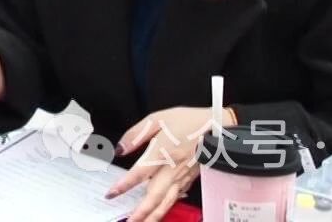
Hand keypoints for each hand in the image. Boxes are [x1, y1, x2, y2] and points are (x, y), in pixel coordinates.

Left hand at [108, 106, 235, 221]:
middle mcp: (172, 169)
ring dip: (153, 216)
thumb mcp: (157, 118)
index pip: (138, 174)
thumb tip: (121, 148)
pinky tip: (161, 211)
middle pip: (154, 197)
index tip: (111, 194)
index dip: (124, 186)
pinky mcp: (190, 179)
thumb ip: (136, 134)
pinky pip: (177, 197)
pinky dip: (167, 207)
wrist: (220, 128)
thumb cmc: (190, 121)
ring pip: (166, 202)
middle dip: (140, 213)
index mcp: (161, 153)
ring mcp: (183, 177)